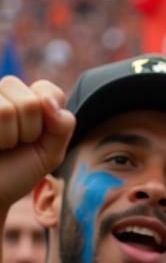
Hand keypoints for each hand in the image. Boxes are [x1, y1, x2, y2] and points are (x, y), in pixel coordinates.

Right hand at [0, 77, 74, 210]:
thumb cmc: (15, 171)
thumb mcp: (49, 154)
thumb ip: (61, 127)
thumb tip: (48, 101)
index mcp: (28, 100)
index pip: (50, 91)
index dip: (50, 119)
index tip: (37, 137)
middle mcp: (4, 93)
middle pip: (31, 102)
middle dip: (29, 132)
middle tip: (15, 144)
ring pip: (7, 111)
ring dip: (7, 138)